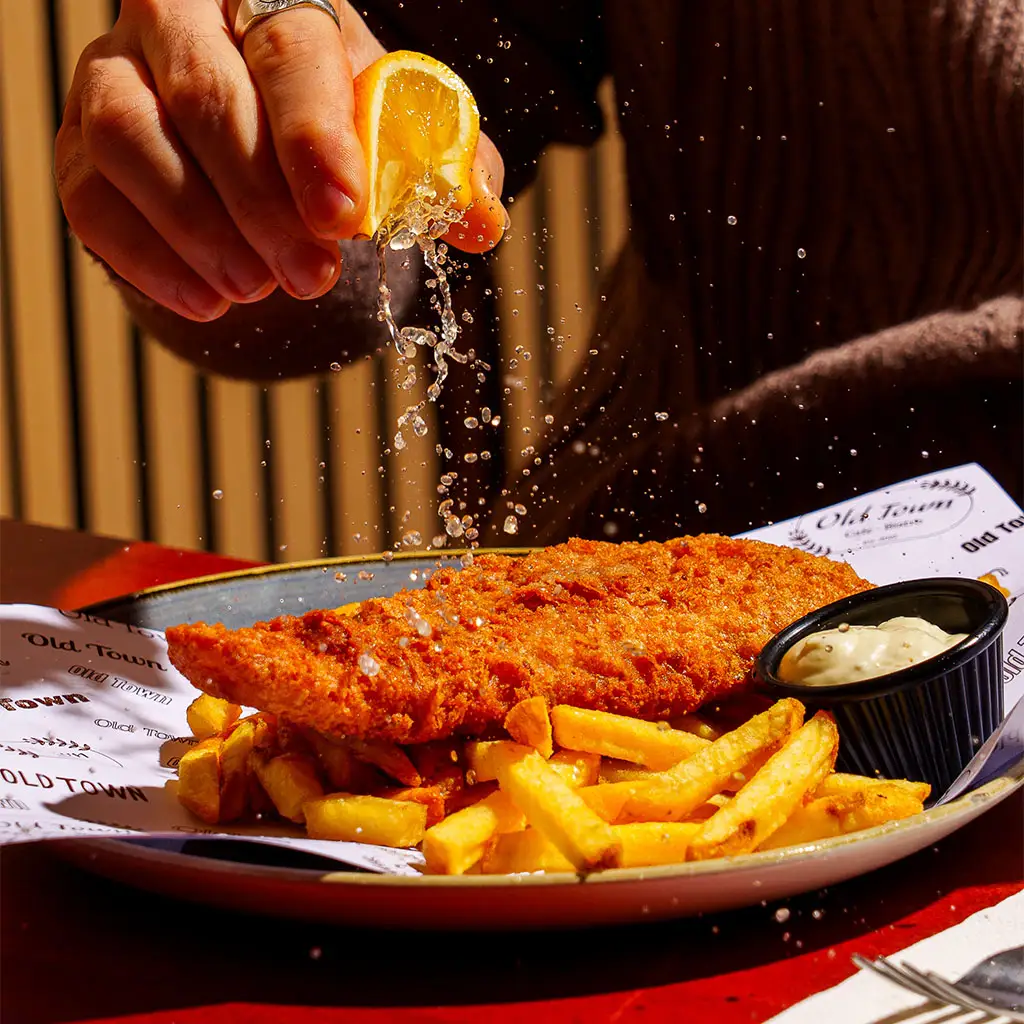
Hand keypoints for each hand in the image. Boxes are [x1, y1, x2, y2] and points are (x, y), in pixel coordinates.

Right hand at [55, 0, 505, 321]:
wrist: (254, 141)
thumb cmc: (331, 129)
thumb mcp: (395, 139)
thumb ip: (441, 172)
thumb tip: (480, 222)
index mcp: (274, 2)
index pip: (289, 49)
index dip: (314, 135)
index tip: (344, 217)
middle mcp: (182, 22)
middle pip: (206, 94)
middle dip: (263, 201)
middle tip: (311, 275)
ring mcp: (115, 74)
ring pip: (132, 137)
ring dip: (199, 229)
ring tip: (258, 289)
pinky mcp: (80, 142)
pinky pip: (89, 196)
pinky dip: (148, 259)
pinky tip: (207, 302)